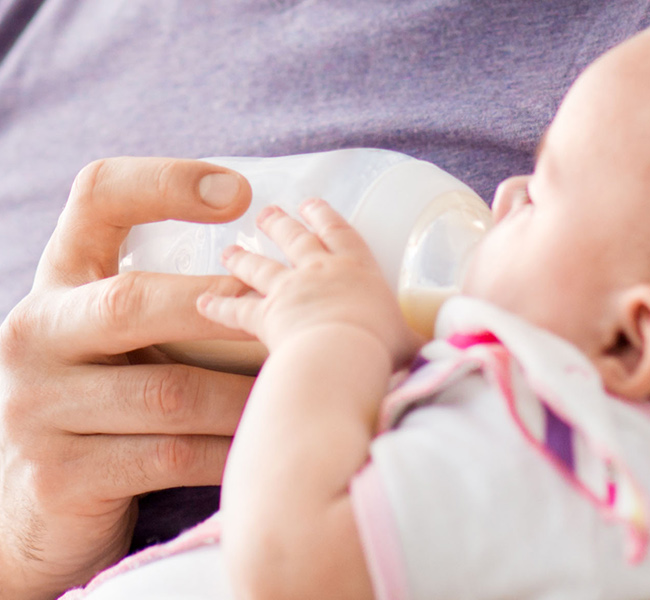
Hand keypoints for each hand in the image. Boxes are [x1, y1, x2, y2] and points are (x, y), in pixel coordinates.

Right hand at [0, 157, 258, 592]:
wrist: (28, 513)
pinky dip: (228, 454)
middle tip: (285, 312)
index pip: (96, 196)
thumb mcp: (112, 335)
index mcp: (54, 279)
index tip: (238, 192)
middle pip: (128, 301)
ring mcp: (35, 409)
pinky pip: (167, 459)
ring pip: (165, 394)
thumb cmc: (104, 403)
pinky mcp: (57, 479)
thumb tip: (289, 248)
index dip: (164, 181)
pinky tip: (266, 449)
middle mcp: (30, 334)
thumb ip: (167, 293)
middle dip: (217, 305)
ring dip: (244, 396)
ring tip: (301, 392)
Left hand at [198, 199, 417, 366]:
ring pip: (261, 268)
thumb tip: (446, 363)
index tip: (313, 202)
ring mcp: (290, 292)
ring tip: (229, 250)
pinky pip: (237, 309)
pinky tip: (203, 302)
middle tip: (266, 213)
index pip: (341, 233)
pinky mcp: (265, 317)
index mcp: (359, 269)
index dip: (326, 216)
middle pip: (296, 240)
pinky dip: (219, 306)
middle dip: (281, 224)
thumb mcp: (415, 345)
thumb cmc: (385, 351)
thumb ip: (423, 349)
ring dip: (244, 258)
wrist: (345, 358)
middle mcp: (321, 272)